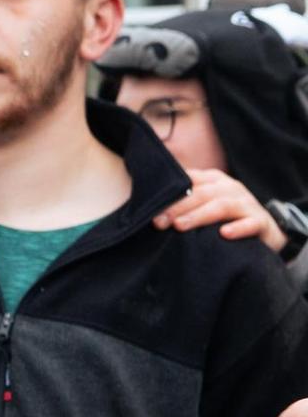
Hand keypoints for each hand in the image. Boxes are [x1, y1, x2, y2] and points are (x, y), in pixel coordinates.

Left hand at [154, 169, 287, 255]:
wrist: (267, 232)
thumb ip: (185, 203)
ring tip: (180, 226)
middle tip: (159, 222)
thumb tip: (152, 209)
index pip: (190, 182)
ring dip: (200, 215)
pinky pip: (250, 224)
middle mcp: (231, 189)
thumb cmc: (228, 219)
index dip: (170, 194)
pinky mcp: (260, 222)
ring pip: (222, 206)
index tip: (149, 209)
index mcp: (215, 181)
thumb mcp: (207, 206)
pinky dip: (238, 228)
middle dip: (178, 207)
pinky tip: (224, 234)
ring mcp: (247, 204)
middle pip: (202, 194)